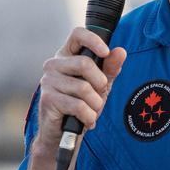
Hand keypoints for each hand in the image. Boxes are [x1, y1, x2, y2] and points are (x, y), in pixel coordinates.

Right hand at [33, 27, 126, 154]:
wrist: (62, 134)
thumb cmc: (80, 106)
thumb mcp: (100, 85)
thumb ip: (110, 68)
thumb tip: (121, 51)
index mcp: (66, 56)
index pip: (77, 34)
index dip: (93, 40)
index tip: (105, 52)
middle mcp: (54, 65)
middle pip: (85, 63)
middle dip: (100, 83)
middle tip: (99, 95)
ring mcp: (48, 81)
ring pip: (84, 88)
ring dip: (95, 105)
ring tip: (92, 111)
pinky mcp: (48, 99)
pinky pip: (78, 105)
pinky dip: (88, 116)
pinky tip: (86, 121)